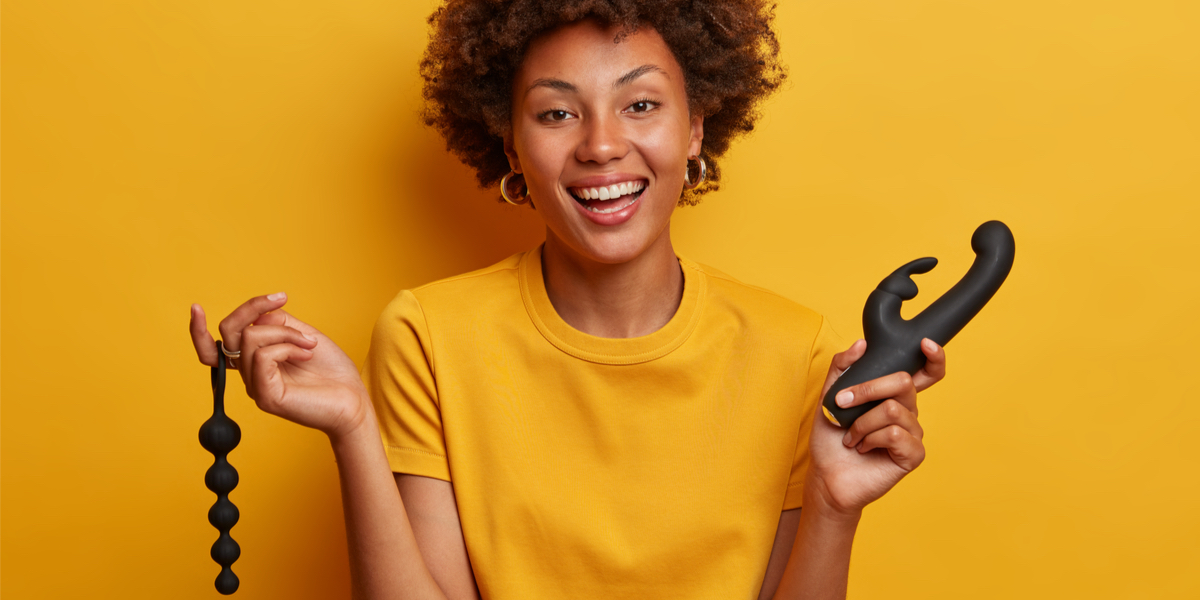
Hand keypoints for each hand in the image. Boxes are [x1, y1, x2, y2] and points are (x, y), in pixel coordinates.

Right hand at [189, 293, 370, 439]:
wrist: (354, 401)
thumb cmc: (330, 370)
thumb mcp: (301, 334)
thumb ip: (276, 323)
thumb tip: (257, 318)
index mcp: (254, 361)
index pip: (214, 347)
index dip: (197, 330)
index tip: (195, 307)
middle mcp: (249, 374)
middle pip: (228, 332)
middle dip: (252, 307)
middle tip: (282, 300)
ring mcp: (255, 386)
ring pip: (250, 338)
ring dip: (286, 332)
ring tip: (309, 343)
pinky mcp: (265, 396)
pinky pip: (263, 356)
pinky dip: (287, 346)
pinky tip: (306, 353)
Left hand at [804, 338, 946, 518]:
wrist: (826, 475)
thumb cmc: (831, 438)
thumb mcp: (829, 397)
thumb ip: (842, 367)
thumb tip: (861, 344)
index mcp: (893, 396)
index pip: (926, 373)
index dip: (934, 357)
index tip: (926, 344)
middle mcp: (908, 411)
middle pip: (903, 382)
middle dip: (868, 389)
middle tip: (842, 403)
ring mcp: (913, 433)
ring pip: (893, 410)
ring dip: (861, 423)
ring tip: (851, 437)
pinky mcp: (914, 454)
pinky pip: (895, 433)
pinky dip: (871, 439)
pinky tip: (863, 449)